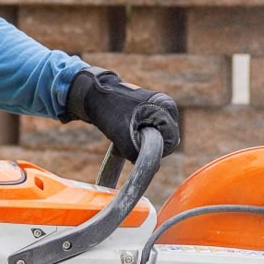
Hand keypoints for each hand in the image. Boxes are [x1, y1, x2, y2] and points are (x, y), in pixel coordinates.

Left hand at [60, 67, 179, 162]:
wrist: (93, 94)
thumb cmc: (108, 110)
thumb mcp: (121, 135)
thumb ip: (136, 153)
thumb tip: (155, 168)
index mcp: (166, 108)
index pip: (170, 142)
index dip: (154, 151)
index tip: (134, 148)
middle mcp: (167, 108)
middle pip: (165, 141)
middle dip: (145, 147)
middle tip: (125, 143)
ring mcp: (159, 110)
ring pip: (156, 140)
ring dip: (138, 144)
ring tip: (121, 137)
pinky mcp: (151, 114)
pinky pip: (149, 135)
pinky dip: (135, 139)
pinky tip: (122, 135)